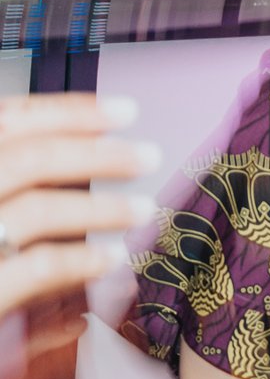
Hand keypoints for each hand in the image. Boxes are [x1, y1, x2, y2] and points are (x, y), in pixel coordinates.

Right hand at [0, 94, 156, 321]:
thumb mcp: (4, 237)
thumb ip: (20, 202)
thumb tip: (73, 169)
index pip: (6, 121)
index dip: (67, 112)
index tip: (121, 111)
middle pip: (26, 158)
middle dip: (97, 153)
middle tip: (146, 155)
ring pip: (35, 210)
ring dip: (99, 207)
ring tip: (139, 209)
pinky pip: (35, 268)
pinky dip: (79, 261)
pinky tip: (109, 260)